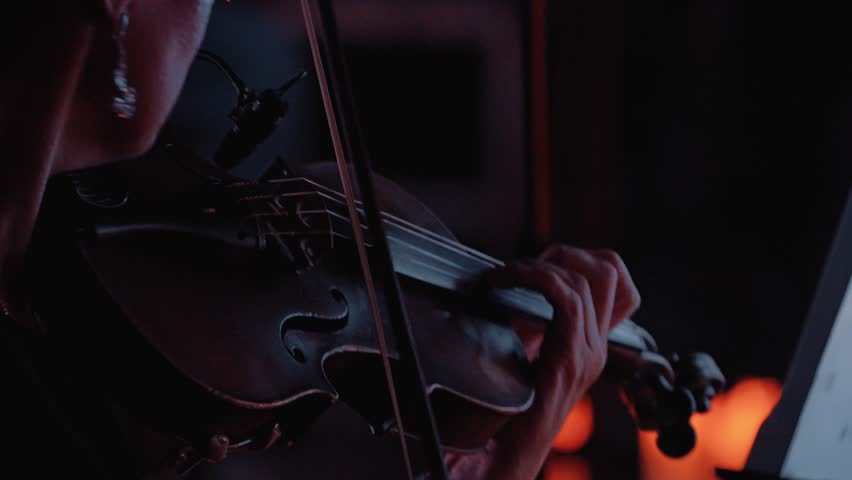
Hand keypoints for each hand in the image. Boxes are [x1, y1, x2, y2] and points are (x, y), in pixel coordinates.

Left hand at [446, 244, 639, 479]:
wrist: (505, 459)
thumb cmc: (504, 412)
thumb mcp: (521, 356)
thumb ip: (526, 326)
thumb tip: (506, 289)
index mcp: (589, 344)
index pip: (613, 280)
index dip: (575, 258)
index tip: (534, 264)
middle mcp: (596, 347)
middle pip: (607, 270)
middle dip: (560, 253)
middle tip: (520, 267)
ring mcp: (588, 354)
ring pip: (584, 280)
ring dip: (538, 264)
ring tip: (505, 273)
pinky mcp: (570, 361)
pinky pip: (566, 298)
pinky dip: (533, 278)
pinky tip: (504, 281)